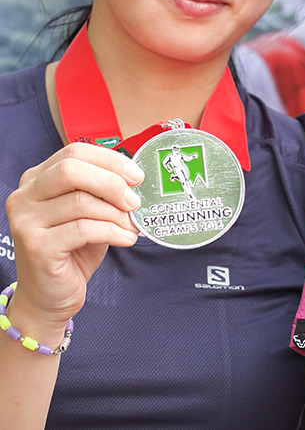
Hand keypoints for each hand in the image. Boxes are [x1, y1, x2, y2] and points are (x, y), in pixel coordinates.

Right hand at [5, 143, 141, 334]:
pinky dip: (113, 232)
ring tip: (132, 226)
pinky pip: (84, 229)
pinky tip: (125, 239)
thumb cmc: (73, 251)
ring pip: (81, 202)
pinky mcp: (36, 246)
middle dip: (112, 183)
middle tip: (135, 201)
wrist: (49, 296)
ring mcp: (25, 221)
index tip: (136, 176)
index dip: (109, 160)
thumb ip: (102, 193)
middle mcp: (24, 196)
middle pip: (72, 170)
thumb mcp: (89, 214)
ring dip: (117, 214)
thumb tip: (135, 179)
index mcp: (36, 180)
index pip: (74, 152)